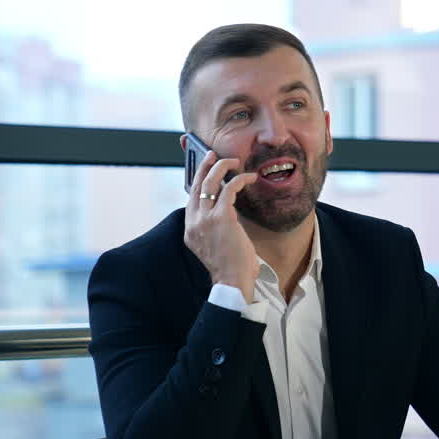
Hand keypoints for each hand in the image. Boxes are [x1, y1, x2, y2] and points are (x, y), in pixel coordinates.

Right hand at [182, 149, 259, 301]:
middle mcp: (193, 222)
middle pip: (196, 184)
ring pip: (210, 181)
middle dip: (205, 165)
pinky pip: (229, 189)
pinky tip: (249, 178)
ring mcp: (205, 219)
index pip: (191, 197)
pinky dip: (240, 180)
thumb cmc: (229, 267)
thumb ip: (213, 228)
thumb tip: (225, 210)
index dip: (198, 179)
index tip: (206, 168)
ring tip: (234, 162)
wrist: (232, 283)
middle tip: (214, 155)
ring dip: (222, 167)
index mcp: (189, 229)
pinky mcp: (221, 218)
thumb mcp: (214, 246)